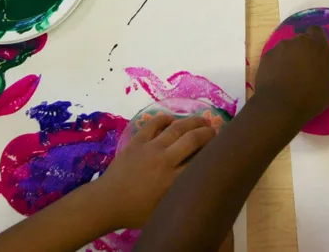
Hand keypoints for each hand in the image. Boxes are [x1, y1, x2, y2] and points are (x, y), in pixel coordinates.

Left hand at [93, 114, 216, 228]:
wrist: (107, 202)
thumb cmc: (136, 211)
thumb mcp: (163, 210)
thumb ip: (180, 196)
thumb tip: (197, 185)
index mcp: (173, 180)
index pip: (200, 160)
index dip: (213, 151)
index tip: (221, 148)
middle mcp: (165, 160)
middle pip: (192, 139)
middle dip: (208, 132)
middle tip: (215, 131)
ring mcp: (150, 148)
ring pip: (176, 128)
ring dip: (192, 121)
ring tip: (202, 120)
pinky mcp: (136, 141)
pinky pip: (153, 124)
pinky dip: (164, 119)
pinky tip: (171, 118)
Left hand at [254, 25, 328, 130]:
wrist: (278, 107)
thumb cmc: (309, 99)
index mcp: (317, 47)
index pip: (316, 31)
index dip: (316, 39)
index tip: (317, 52)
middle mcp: (299, 42)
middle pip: (302, 39)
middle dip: (304, 49)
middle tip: (305, 66)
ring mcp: (281, 47)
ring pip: (287, 47)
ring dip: (290, 55)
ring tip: (290, 73)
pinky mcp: (267, 56)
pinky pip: (275, 55)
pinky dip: (277, 62)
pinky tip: (278, 77)